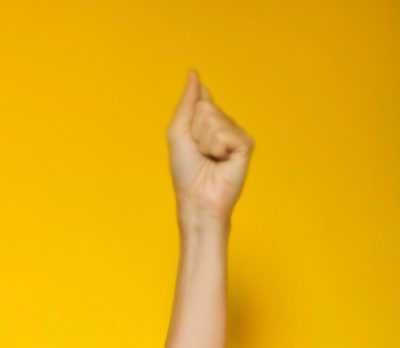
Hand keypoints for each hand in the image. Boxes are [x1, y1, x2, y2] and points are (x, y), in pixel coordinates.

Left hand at [166, 69, 253, 224]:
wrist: (196, 198)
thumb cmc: (186, 172)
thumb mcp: (178, 132)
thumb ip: (187, 101)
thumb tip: (194, 72)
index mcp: (209, 121)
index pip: (200, 100)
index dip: (190, 119)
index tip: (190, 139)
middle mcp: (224, 124)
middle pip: (205, 108)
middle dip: (196, 133)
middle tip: (199, 153)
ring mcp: (236, 134)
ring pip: (214, 120)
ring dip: (205, 142)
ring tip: (209, 159)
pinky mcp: (246, 144)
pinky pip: (226, 133)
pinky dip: (217, 148)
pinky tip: (221, 161)